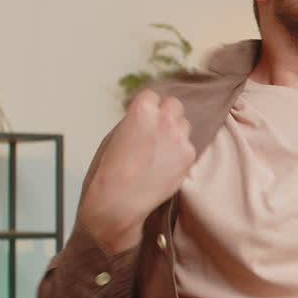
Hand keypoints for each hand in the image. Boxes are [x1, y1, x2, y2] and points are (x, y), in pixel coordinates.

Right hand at [77, 90, 194, 252]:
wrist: (117, 202)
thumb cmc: (108, 170)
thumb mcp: (115, 134)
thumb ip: (135, 120)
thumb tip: (147, 116)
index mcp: (143, 109)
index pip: (153, 95)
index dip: (147, 109)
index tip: (144, 119)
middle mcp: (165, 118)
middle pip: (175, 106)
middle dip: (167, 116)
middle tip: (156, 133)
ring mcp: (180, 138)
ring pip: (185, 125)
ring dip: (176, 133)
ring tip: (159, 153)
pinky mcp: (189, 157)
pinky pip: (188, 147)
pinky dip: (180, 154)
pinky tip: (165, 166)